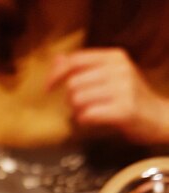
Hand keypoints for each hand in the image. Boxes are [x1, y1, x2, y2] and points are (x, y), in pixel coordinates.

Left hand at [47, 48, 168, 143]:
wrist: (157, 117)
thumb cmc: (128, 98)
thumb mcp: (109, 75)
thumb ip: (83, 68)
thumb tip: (57, 60)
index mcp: (115, 57)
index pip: (75, 60)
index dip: (56, 74)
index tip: (47, 88)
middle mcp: (119, 69)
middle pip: (73, 83)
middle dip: (70, 99)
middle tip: (81, 106)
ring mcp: (123, 89)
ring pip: (78, 100)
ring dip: (77, 111)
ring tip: (89, 113)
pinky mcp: (123, 110)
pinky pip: (87, 115)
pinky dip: (84, 120)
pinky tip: (92, 120)